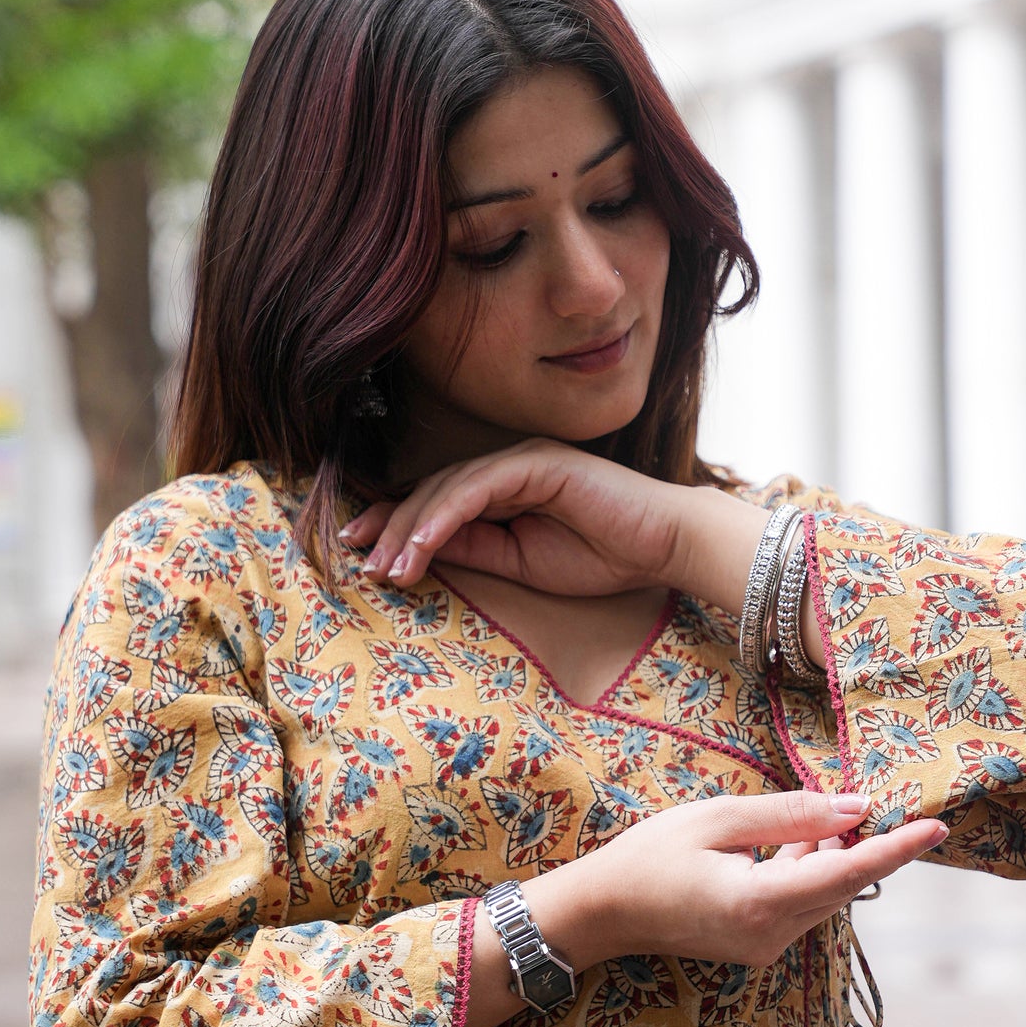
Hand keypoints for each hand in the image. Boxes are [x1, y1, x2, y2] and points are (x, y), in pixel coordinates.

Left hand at [340, 440, 690, 597]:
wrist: (664, 545)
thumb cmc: (603, 556)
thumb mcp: (521, 562)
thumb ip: (475, 550)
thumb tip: (419, 552)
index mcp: (503, 488)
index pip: (437, 503)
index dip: (396, 525)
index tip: (363, 556)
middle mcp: (507, 466)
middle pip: (431, 492)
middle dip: (390, 527)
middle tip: (361, 563)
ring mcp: (521, 460)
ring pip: (447, 488)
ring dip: (410, 528)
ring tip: (386, 566)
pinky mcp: (537, 463)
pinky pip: (478, 488)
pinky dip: (444, 515)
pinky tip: (420, 544)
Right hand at [462, 790, 945, 1026]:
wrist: (604, 912)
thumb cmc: (650, 857)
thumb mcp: (717, 820)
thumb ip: (790, 815)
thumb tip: (855, 808)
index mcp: (761, 903)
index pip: (848, 874)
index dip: (897, 849)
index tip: (937, 826)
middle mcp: (773, 935)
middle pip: (842, 885)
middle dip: (865, 844)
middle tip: (878, 799)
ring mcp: (766, 945)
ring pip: (824, 894)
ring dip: (832, 855)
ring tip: (820, 815)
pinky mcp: (758, 943)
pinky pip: (802, 902)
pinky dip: (808, 870)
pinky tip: (794, 841)